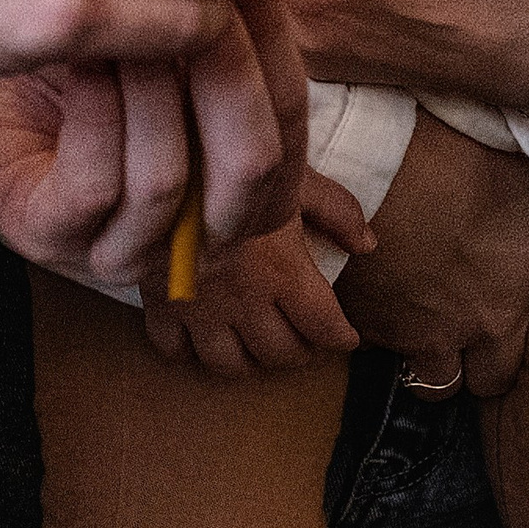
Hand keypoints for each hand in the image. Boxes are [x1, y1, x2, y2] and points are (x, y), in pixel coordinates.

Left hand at [0, 0, 309, 290]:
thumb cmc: (66, 42)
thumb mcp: (156, 19)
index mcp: (237, 175)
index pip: (290, 113)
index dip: (274, 33)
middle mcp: (192, 229)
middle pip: (255, 156)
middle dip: (228, 60)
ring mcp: (120, 244)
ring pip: (173, 176)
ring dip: (154, 78)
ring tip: (129, 2)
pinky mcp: (51, 236)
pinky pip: (99, 183)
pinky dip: (98, 107)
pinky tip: (83, 49)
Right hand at [140, 177, 364, 374]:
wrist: (165, 161)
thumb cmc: (235, 164)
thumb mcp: (293, 177)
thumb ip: (337, 210)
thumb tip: (368, 244)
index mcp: (282, 271)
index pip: (324, 328)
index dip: (343, 338)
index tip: (347, 337)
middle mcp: (243, 300)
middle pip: (281, 354)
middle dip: (302, 352)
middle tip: (306, 339)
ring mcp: (199, 309)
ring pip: (231, 365)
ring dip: (252, 361)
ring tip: (260, 344)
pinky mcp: (160, 305)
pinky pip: (176, 352)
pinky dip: (192, 352)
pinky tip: (204, 336)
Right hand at [334, 115, 528, 399]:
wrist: (352, 169)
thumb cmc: (434, 144)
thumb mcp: (509, 150)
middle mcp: (496, 313)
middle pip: (508, 374)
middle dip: (500, 359)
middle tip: (489, 331)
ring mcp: (438, 332)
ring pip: (447, 383)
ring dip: (446, 364)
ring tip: (432, 335)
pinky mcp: (384, 334)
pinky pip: (393, 357)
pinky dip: (392, 339)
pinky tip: (380, 304)